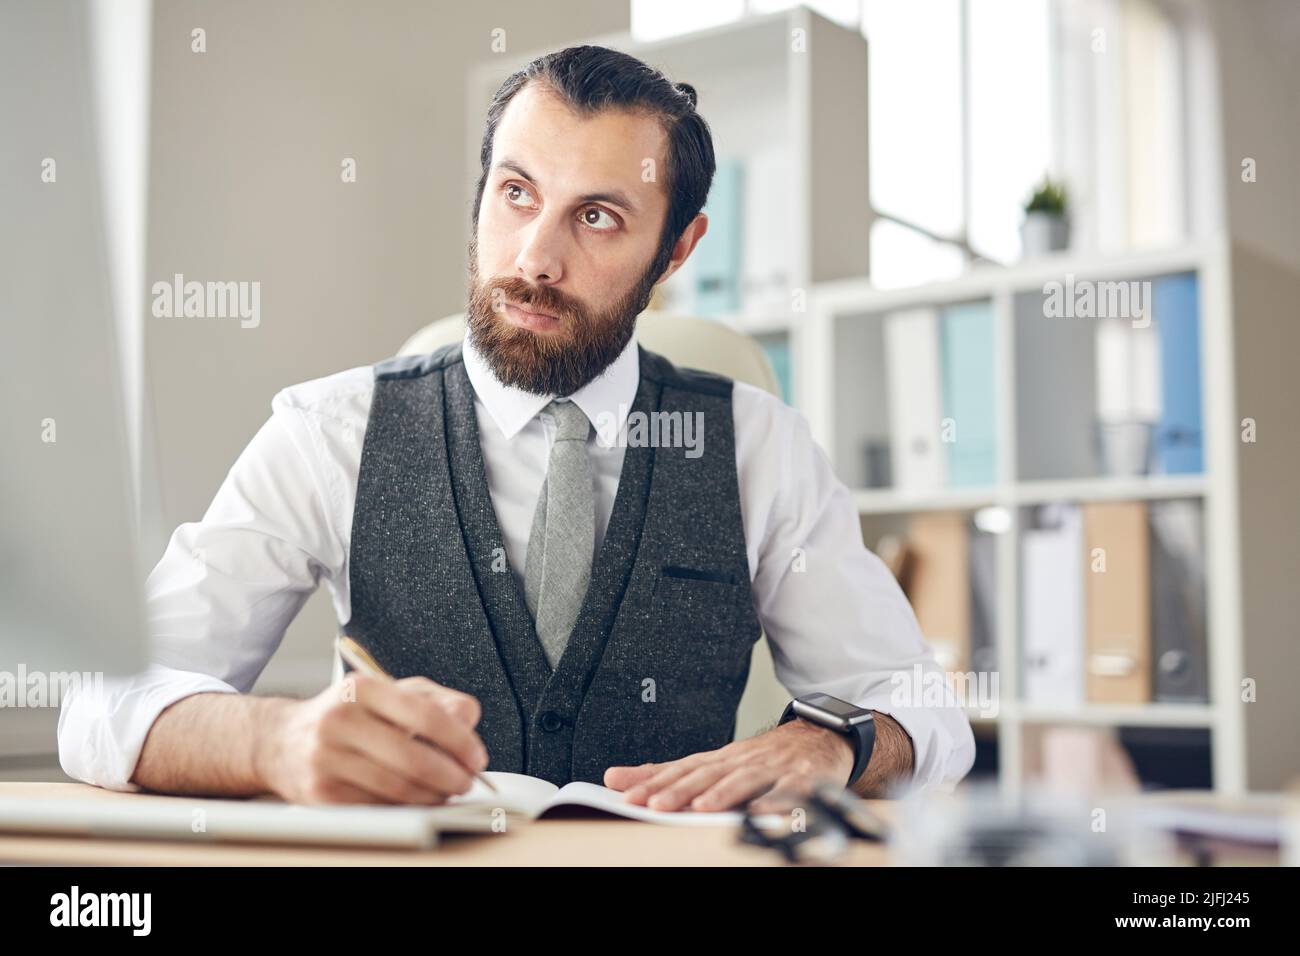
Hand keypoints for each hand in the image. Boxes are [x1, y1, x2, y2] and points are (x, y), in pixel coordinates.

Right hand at [258, 674, 488, 804]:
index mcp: (362, 688)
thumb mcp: (388, 692)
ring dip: (433, 797)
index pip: (425, 715)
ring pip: (398, 788)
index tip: (477, 757)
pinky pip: (378, 807)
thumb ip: (433, 700)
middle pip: (414, 757)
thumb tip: (468, 720)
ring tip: (447, 794)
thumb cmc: (348, 715)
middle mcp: (340, 720)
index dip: (459, 741)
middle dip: (452, 776)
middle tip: (468, 783)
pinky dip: (406, 809)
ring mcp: (327, 759)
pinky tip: (418, 802)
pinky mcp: (321, 794)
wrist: (281, 741)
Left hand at [603, 719, 854, 812]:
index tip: (626, 794)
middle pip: (707, 775)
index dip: (653, 782)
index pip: (680, 769)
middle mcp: (742, 761)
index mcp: (720, 759)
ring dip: (723, 793)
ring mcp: (772, 769)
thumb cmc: (762, 758)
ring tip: (701, 807)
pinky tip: (759, 812)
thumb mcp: (716, 763)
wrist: (819, 737)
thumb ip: (670, 774)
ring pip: (744, 780)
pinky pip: (788, 792)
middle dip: (679, 790)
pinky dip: (774, 802)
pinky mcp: (802, 779)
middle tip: (654, 805)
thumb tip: (617, 778)